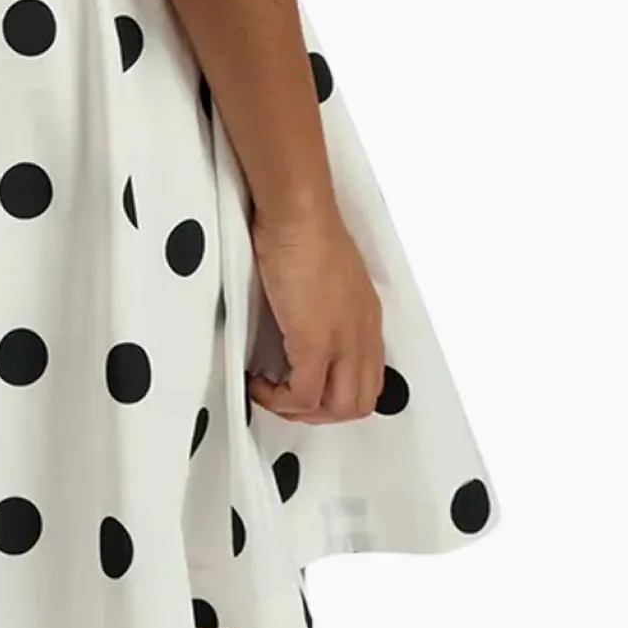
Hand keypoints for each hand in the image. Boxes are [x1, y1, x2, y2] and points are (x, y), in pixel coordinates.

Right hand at [246, 206, 384, 423]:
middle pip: (359, 403)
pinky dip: (279, 400)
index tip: (305, 385)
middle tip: (287, 399)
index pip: (368, 378)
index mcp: (367, 318)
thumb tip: (302, 320)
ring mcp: (341, 342)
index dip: (336, 393)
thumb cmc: (305, 228)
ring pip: (337, 408)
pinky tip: (259, 382)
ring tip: (272, 393)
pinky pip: (303, 396)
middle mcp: (362, 334)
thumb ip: (325, 304)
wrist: (298, 214)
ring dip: (300, 411)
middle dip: (321, 413)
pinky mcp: (314, 343)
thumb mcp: (329, 275)